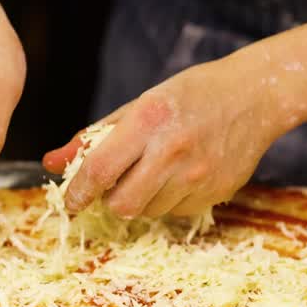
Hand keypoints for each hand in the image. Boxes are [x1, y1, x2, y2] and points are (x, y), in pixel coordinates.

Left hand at [42, 56, 292, 217]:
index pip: (100, 169)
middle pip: (122, 203)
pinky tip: (179, 175)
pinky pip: (175, 212)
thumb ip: (95, 136)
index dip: (79, 192)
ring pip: (148, 211)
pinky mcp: (215, 192)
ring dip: (140, 200)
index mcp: (149, 120)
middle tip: (112, 186)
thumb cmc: (192, 94)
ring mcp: (198, 176)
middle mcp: (173, 150)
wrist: (254, 97)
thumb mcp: (141, 104)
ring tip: (153, 172)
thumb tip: (52, 163)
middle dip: (109, 201)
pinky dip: (167, 201)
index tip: (71, 201)